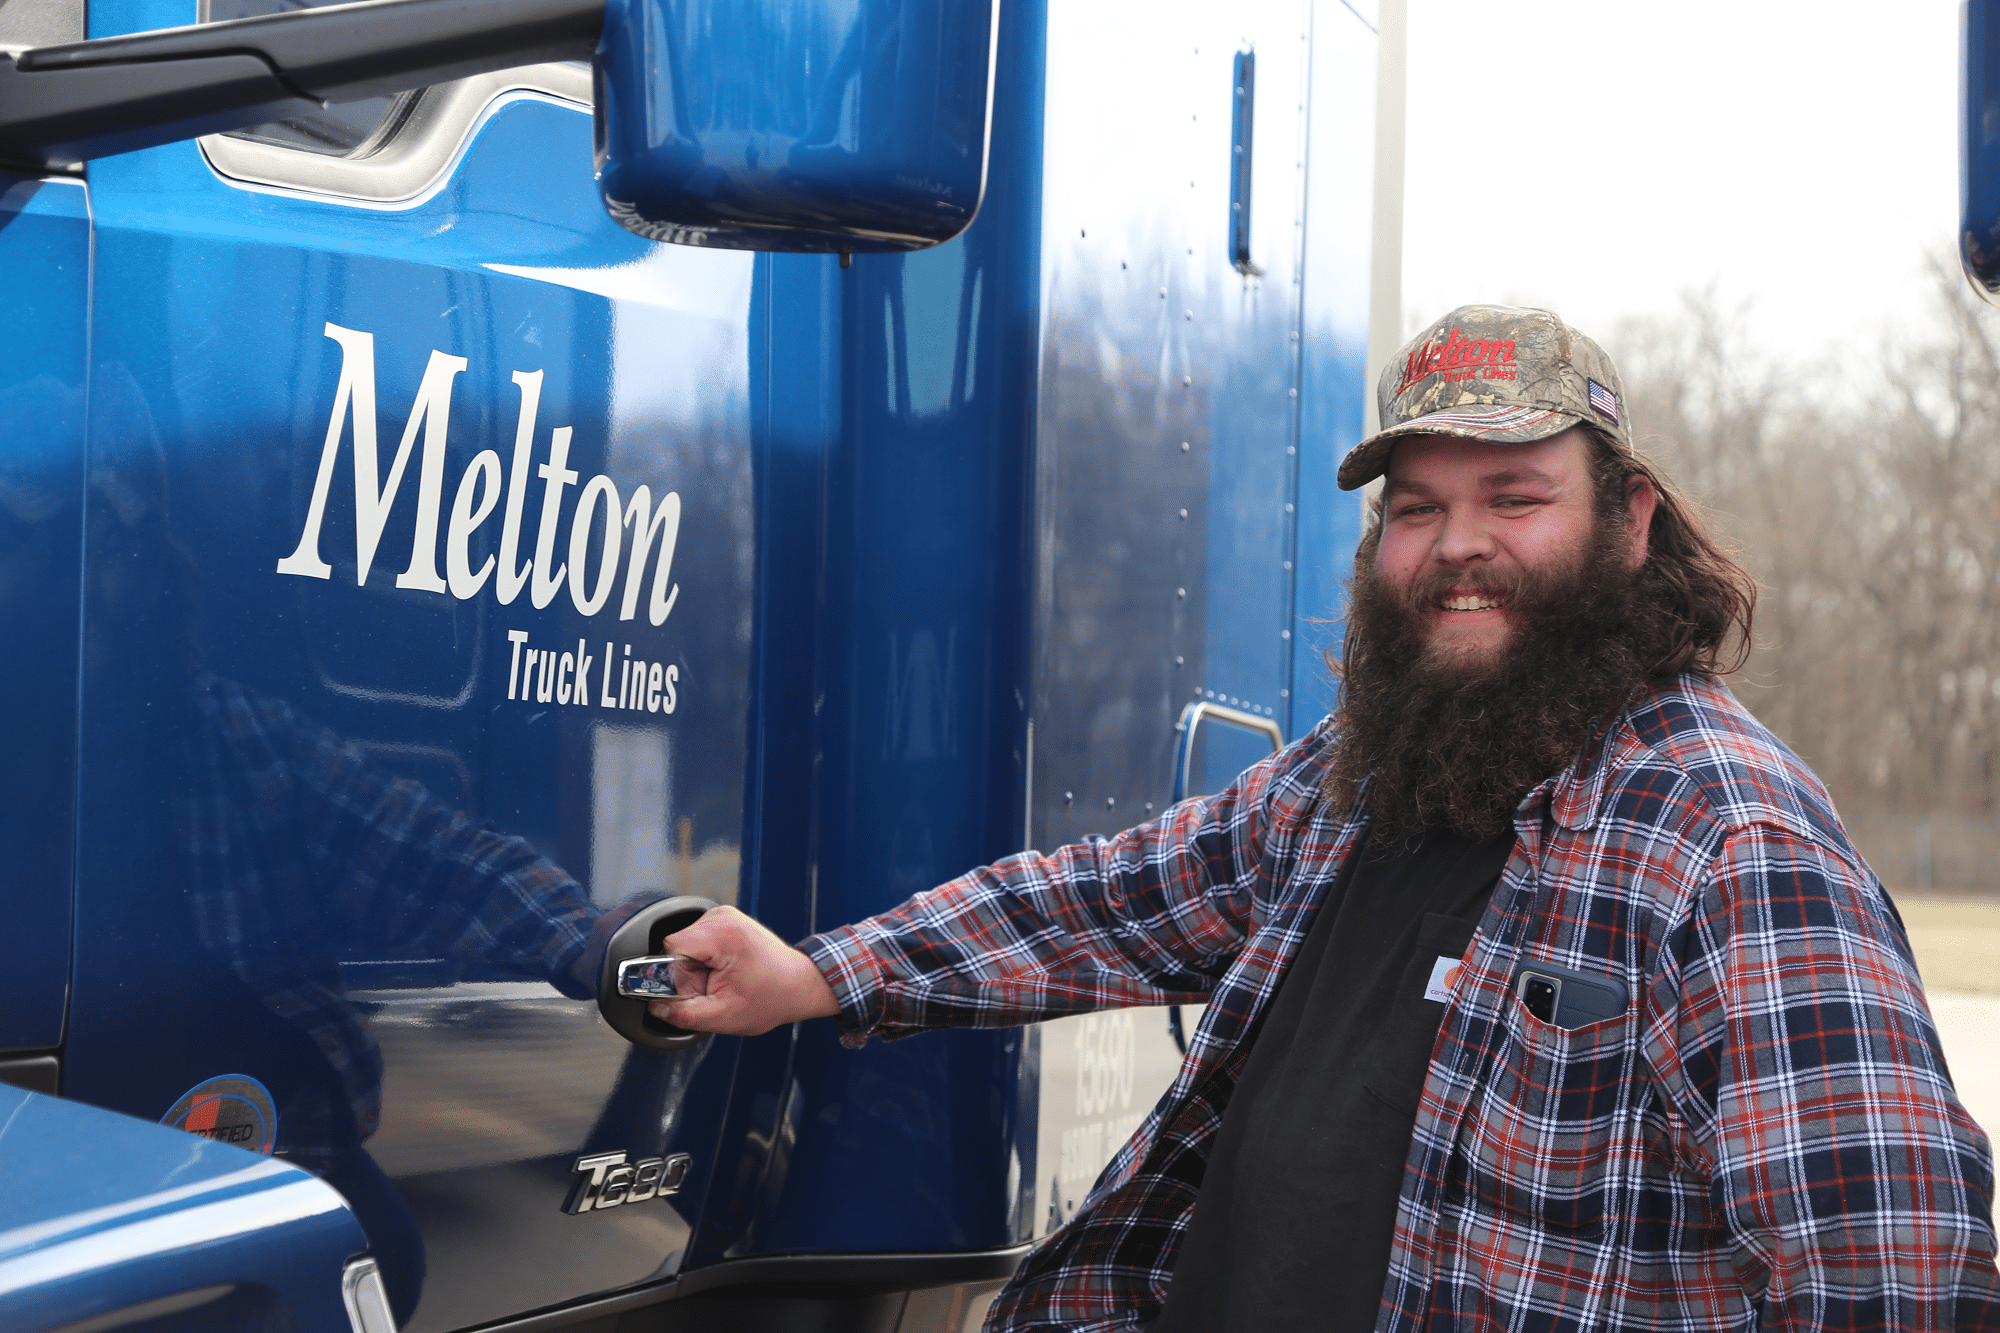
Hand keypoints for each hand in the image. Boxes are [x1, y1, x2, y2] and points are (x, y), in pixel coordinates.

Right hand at [647, 904, 839, 1035]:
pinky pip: (697, 942)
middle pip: (678, 946)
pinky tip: (724, 970)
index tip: (694, 990)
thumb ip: (684, 1013)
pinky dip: (705, 960)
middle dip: (689, 974)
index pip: (671, 947)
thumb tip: (656, 1007)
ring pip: (685, 945)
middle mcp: (723, 917)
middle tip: (715, 988)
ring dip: (697, 968)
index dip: (676, 975)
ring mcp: (724, 916)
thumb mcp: (725, 1016)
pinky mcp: (725, 921)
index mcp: (724, 934)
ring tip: (722, 980)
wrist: (799, 984)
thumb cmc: (773, 997)